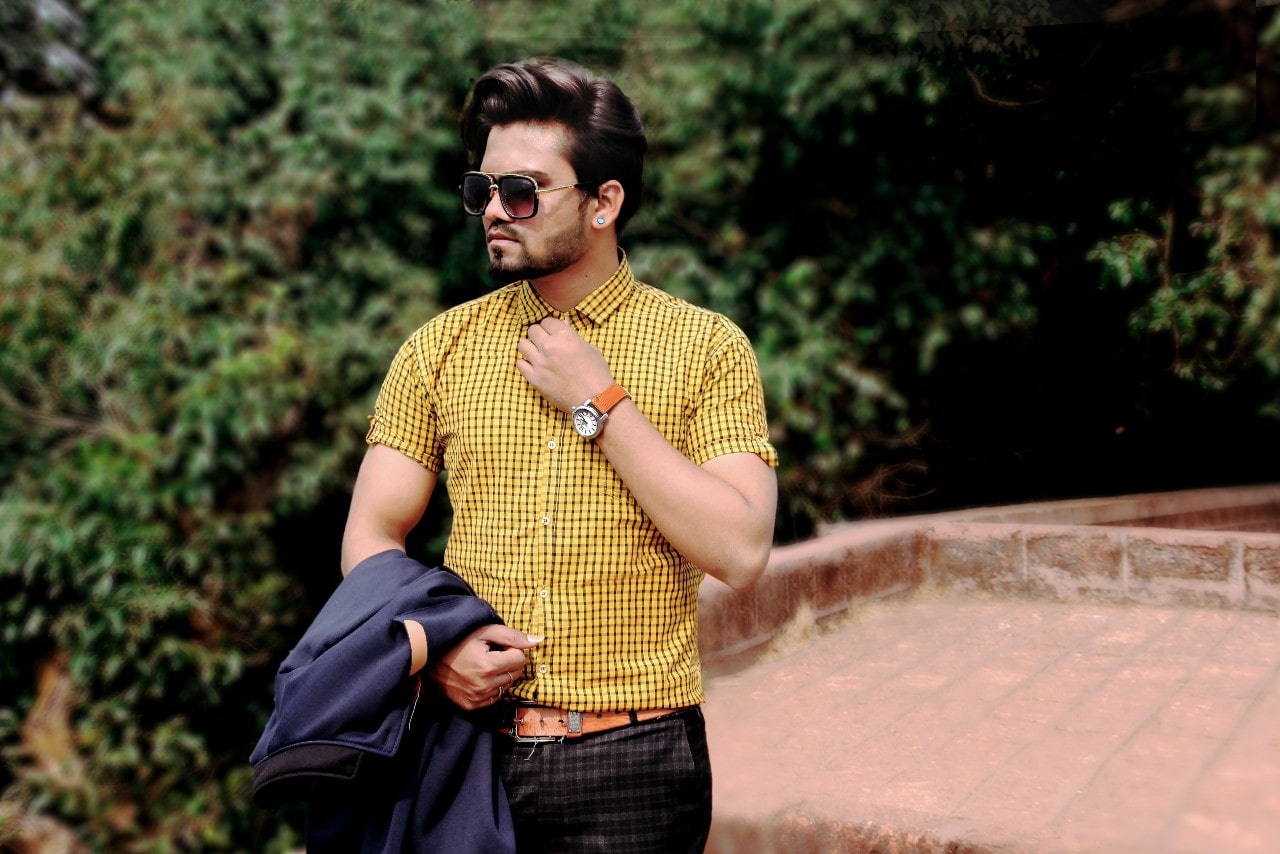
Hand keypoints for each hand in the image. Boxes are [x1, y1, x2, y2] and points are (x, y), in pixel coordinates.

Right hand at [425, 624, 540, 709]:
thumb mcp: (485, 631)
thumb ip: (512, 636)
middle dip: (509, 662)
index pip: (520, 659)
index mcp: (488, 666)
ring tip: (483, 665)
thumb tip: (538, 641)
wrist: (428, 658)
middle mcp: (483, 686)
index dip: (511, 649)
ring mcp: (477, 699)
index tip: (497, 646)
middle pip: (516, 673)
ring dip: (501, 675)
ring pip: (507, 686)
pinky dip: (492, 687)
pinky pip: (495, 697)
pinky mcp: (471, 706)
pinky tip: (479, 677)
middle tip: (490, 654)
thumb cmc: (458, 641)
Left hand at [515, 317, 613, 411]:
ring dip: (530, 346)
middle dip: (539, 334)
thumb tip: (562, 326)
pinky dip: (525, 363)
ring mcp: (540, 363)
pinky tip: (534, 366)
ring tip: (537, 353)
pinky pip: (520, 364)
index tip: (552, 332)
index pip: (547, 321)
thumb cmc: (596, 374)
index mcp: (565, 336)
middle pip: (533, 330)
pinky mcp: (534, 379)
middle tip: (544, 342)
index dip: (550, 326)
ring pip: (522, 344)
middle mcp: (550, 346)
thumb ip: (572, 336)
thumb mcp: (590, 348)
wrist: (595, 399)